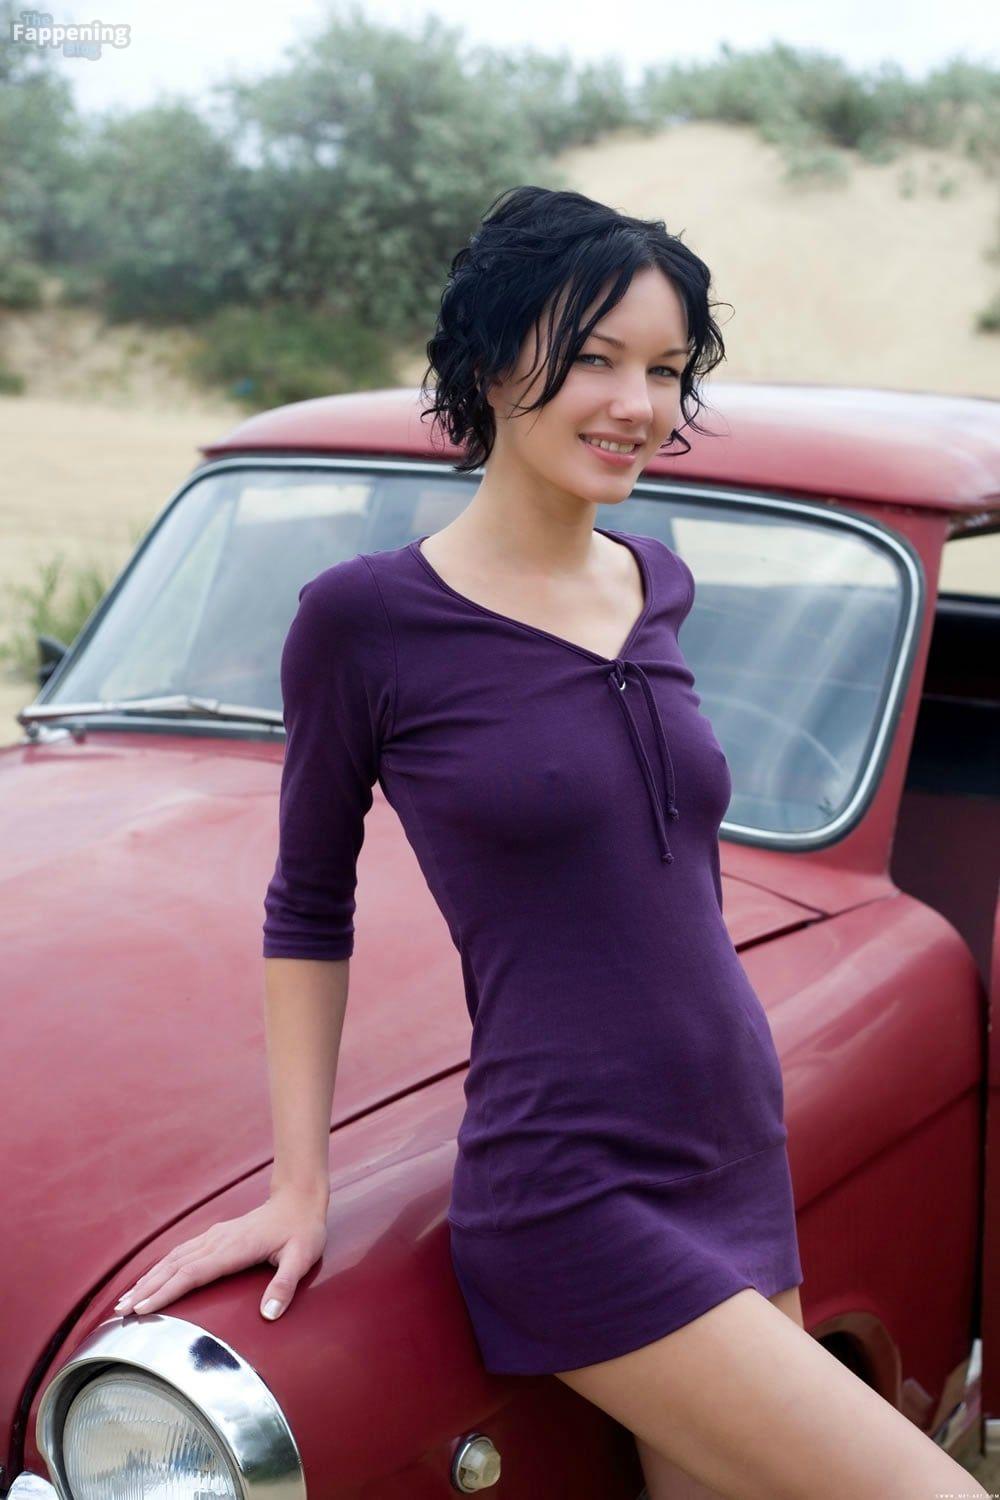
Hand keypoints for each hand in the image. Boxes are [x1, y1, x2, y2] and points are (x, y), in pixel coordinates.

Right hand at [112, 1186, 328, 1320]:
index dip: (166, 1291)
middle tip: (120, 1311)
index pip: (193, 1273)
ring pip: (174, 1258)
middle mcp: (218, 1240)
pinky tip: (151, 1279)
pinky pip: (182, 1253)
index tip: (143, 1308)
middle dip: (146, 1288)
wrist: (299, 1199)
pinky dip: (161, 1267)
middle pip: (174, 1266)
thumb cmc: (302, 1230)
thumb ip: (285, 1285)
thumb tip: (269, 1315)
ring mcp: (215, 1236)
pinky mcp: (216, 1237)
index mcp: (234, 1248)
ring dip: (149, 1278)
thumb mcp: (302, 1258)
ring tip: (126, 1299)